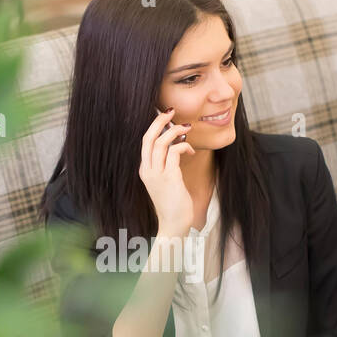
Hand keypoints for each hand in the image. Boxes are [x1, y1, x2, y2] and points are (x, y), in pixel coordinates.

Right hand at [139, 108, 194, 237]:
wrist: (173, 225)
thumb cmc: (173, 204)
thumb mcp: (165, 182)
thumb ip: (166, 165)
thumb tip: (176, 146)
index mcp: (144, 170)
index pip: (145, 141)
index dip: (154, 126)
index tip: (165, 117)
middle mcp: (147, 170)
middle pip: (148, 137)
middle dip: (160, 121)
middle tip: (171, 111)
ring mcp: (157, 174)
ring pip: (161, 142)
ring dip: (175, 131)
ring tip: (187, 128)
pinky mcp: (169, 178)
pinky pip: (175, 152)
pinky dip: (184, 146)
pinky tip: (191, 150)